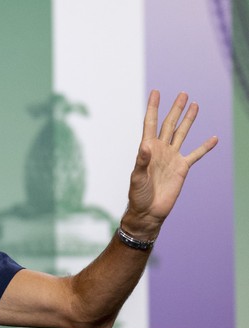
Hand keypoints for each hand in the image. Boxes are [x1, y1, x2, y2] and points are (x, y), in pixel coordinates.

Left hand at [124, 90, 217, 238]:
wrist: (149, 211)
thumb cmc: (138, 195)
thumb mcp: (137, 177)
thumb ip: (142, 161)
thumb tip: (146, 145)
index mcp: (147, 149)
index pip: (151, 123)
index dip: (153, 108)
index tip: (156, 92)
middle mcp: (161, 150)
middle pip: (169, 124)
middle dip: (175, 109)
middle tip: (182, 94)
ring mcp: (172, 157)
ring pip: (182, 134)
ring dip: (189, 120)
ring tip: (195, 105)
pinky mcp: (182, 168)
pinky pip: (196, 154)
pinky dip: (205, 146)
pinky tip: (214, 138)